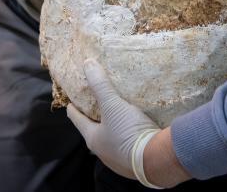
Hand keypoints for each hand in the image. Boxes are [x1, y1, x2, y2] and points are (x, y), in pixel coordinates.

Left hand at [66, 59, 161, 185]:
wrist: (156, 159)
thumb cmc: (128, 132)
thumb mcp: (113, 105)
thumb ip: (100, 86)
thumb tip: (87, 63)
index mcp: (93, 138)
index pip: (78, 120)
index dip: (73, 109)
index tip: (70, 102)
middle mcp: (102, 151)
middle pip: (94, 131)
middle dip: (94, 118)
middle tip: (96, 105)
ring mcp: (118, 159)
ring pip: (111, 139)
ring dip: (112, 128)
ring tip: (117, 114)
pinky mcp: (134, 161)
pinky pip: (127, 145)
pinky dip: (127, 135)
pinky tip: (134, 128)